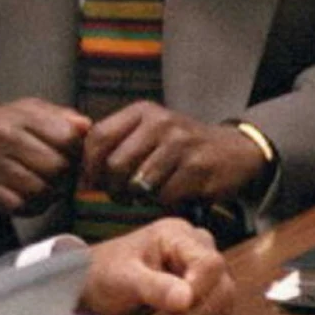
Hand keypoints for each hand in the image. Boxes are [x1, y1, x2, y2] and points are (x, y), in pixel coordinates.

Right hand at [0, 98, 89, 215]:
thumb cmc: (6, 125)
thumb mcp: (32, 110)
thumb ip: (63, 117)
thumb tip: (86, 127)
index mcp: (19, 116)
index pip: (66, 137)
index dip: (77, 149)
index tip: (73, 152)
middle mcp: (2, 138)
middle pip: (55, 167)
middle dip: (65, 174)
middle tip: (63, 173)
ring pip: (39, 190)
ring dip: (51, 193)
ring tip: (49, 185)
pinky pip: (19, 206)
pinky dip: (32, 205)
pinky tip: (32, 196)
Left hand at [79, 218, 233, 314]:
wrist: (92, 286)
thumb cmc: (103, 273)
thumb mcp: (122, 278)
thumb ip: (153, 286)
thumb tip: (186, 298)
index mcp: (177, 235)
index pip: (210, 263)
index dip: (199, 290)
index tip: (175, 307)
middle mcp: (196, 249)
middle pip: (222, 286)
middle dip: (192, 312)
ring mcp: (201, 272)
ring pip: (222, 304)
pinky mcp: (202, 292)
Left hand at [83, 102, 266, 206]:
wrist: (235, 150)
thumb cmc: (180, 147)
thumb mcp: (148, 132)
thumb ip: (116, 142)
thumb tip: (79, 170)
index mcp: (142, 112)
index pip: (98, 136)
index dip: (89, 165)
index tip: (90, 182)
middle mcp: (161, 123)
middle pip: (115, 164)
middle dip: (112, 188)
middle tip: (120, 195)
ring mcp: (181, 144)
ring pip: (139, 183)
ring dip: (139, 197)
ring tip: (146, 195)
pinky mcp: (199, 168)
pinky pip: (165, 196)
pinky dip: (164, 202)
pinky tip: (172, 195)